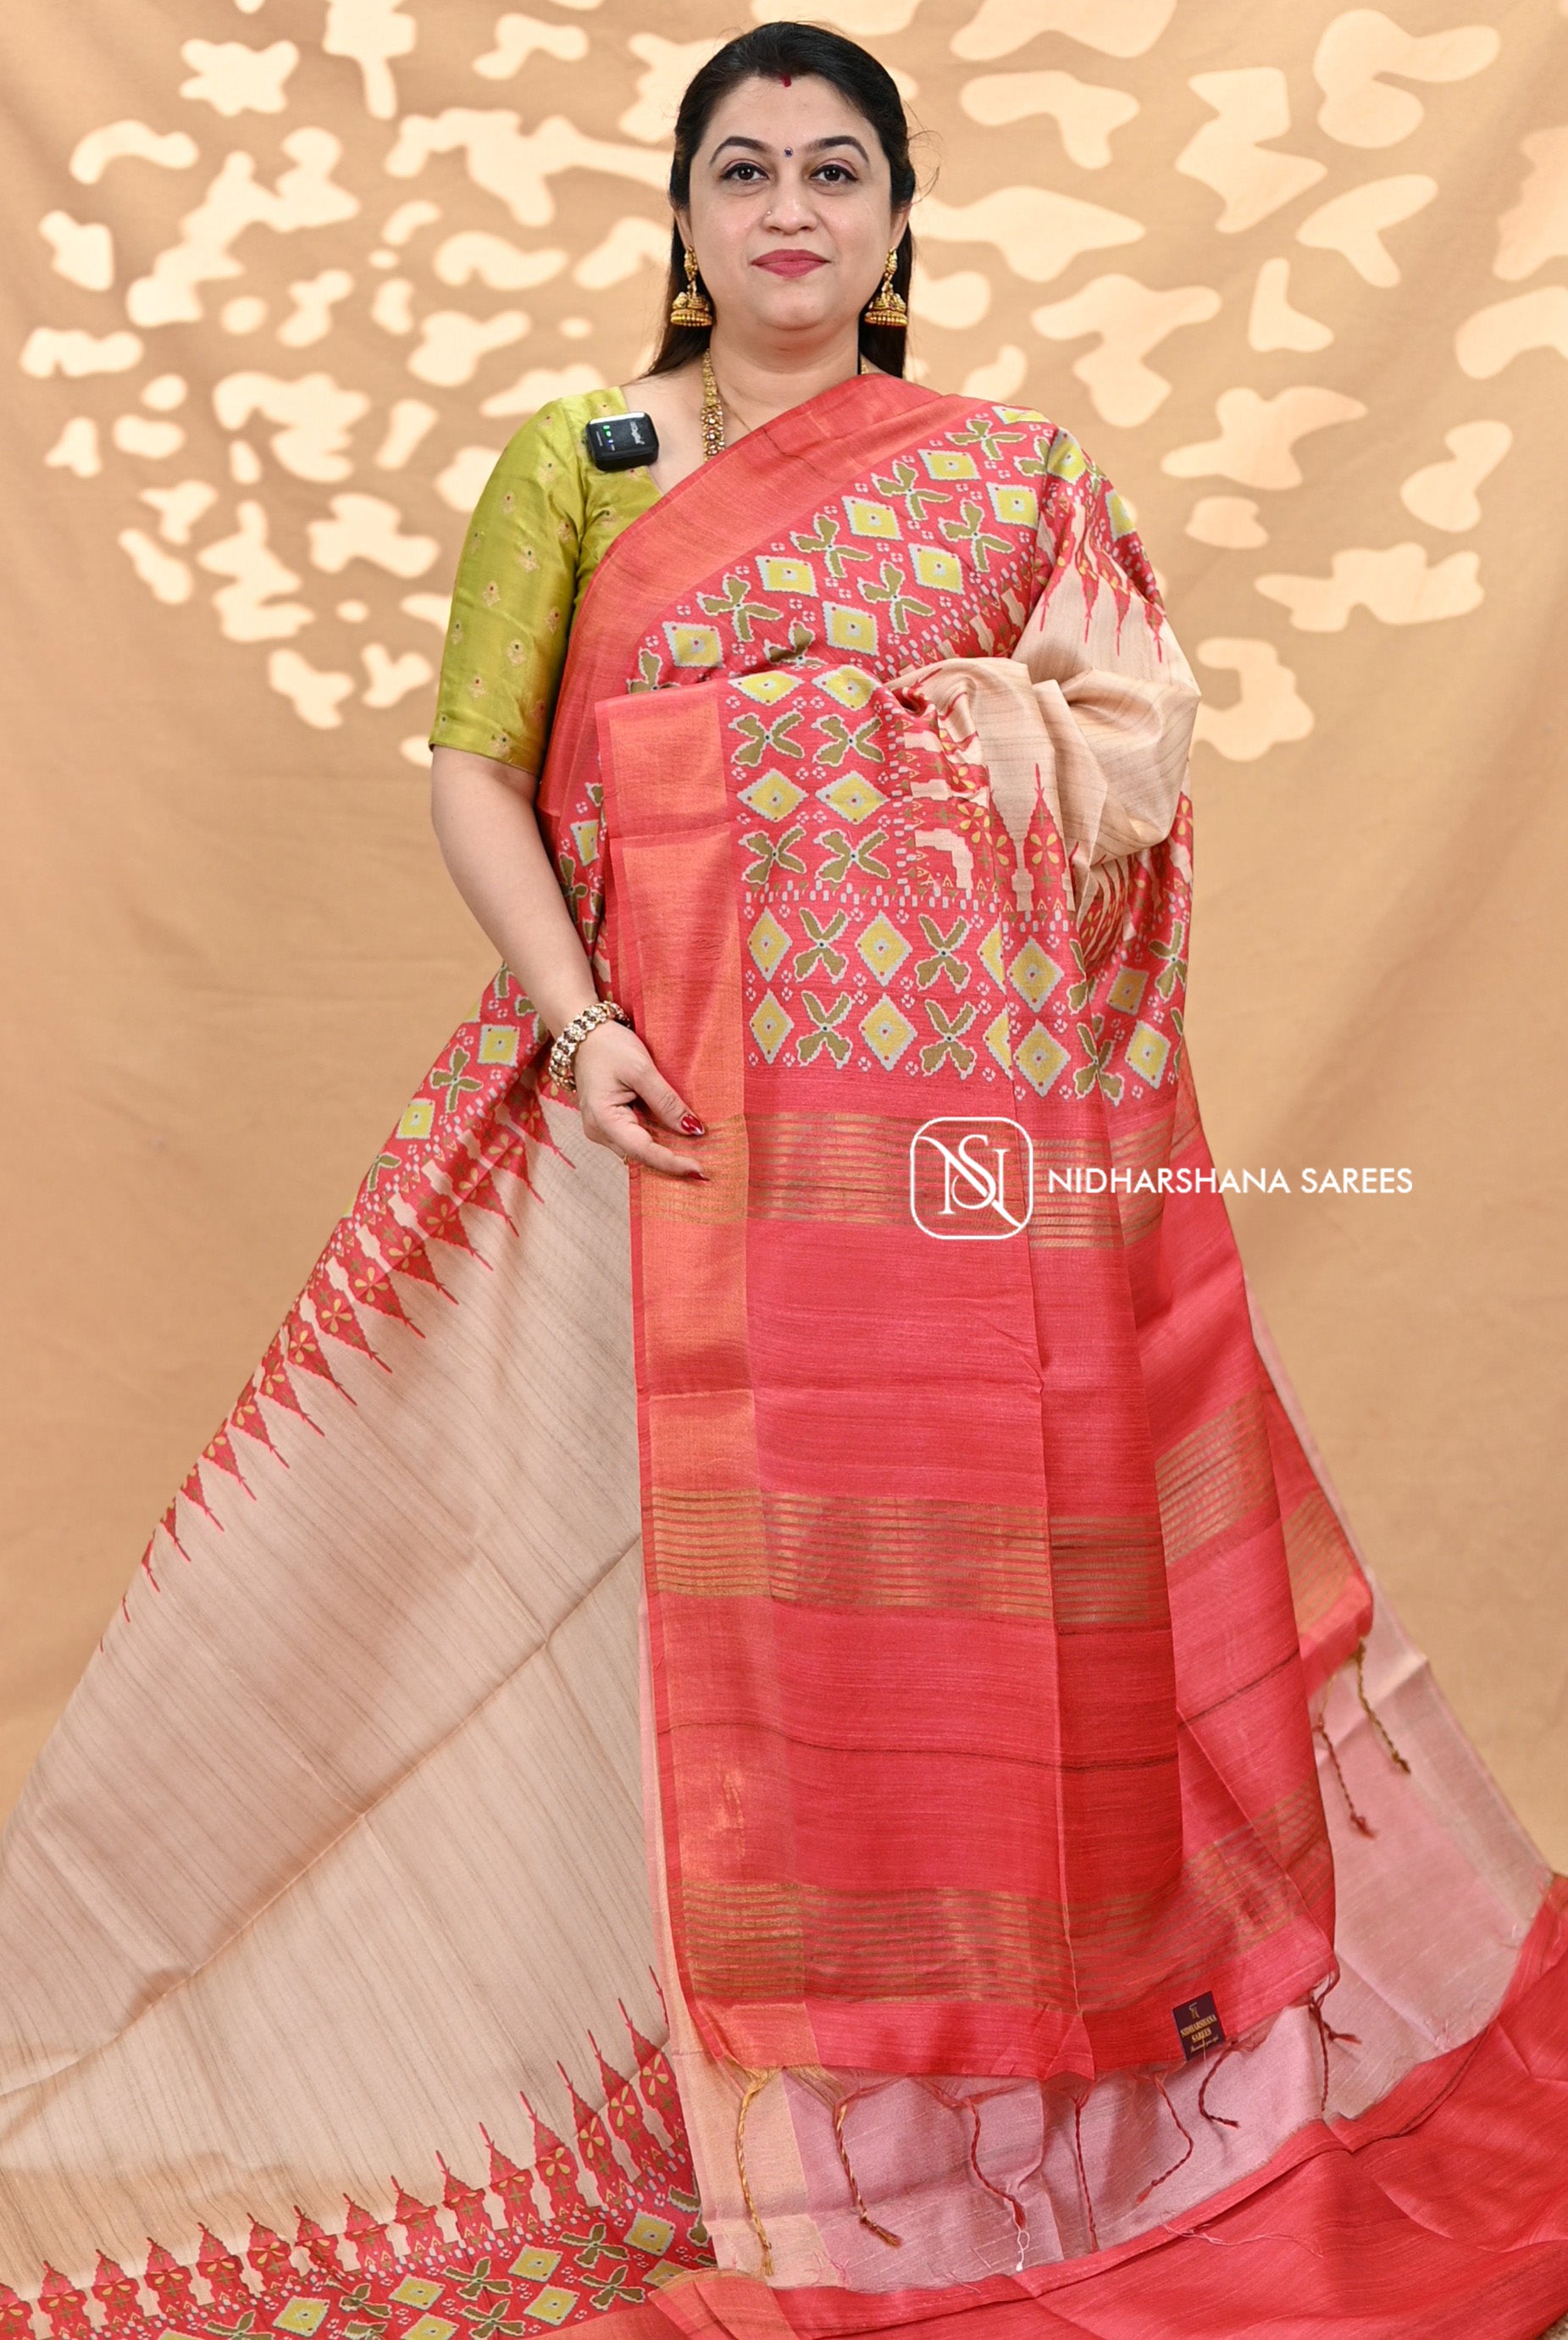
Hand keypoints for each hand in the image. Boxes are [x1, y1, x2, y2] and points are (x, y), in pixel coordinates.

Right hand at [571, 1021, 706, 1179]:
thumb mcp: (642, 1070)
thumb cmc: (609, 1047)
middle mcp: (599, 1132)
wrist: (585, 1034)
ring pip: (639, 1152)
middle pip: (641, 1157)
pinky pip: (636, 1140)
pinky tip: (679, 1142)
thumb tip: (693, 1130)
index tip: (699, 1169)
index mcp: (604, 1120)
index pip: (643, 1151)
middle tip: (706, 1167)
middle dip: (672, 1163)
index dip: (672, 1163)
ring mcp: (603, 1130)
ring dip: (666, 1154)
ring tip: (698, 1156)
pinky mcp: (610, 1124)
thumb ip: (666, 1102)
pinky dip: (657, 1142)